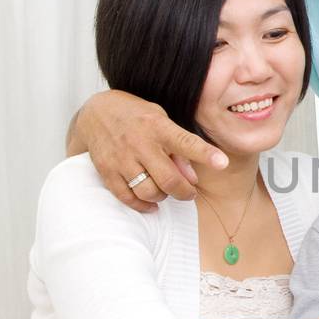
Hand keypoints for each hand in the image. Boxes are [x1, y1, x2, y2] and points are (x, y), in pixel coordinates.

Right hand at [78, 90, 228, 211]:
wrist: (95, 113)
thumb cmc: (136, 116)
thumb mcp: (161, 120)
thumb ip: (178, 147)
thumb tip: (193, 177)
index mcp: (157, 126)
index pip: (185, 142)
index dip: (205, 154)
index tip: (223, 163)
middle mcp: (139, 143)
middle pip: (168, 179)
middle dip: (184, 192)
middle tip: (189, 192)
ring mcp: (121, 159)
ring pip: (148, 192)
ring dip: (162, 197)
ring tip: (165, 190)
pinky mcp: (106, 171)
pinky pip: (127, 197)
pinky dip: (142, 205)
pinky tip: (151, 203)